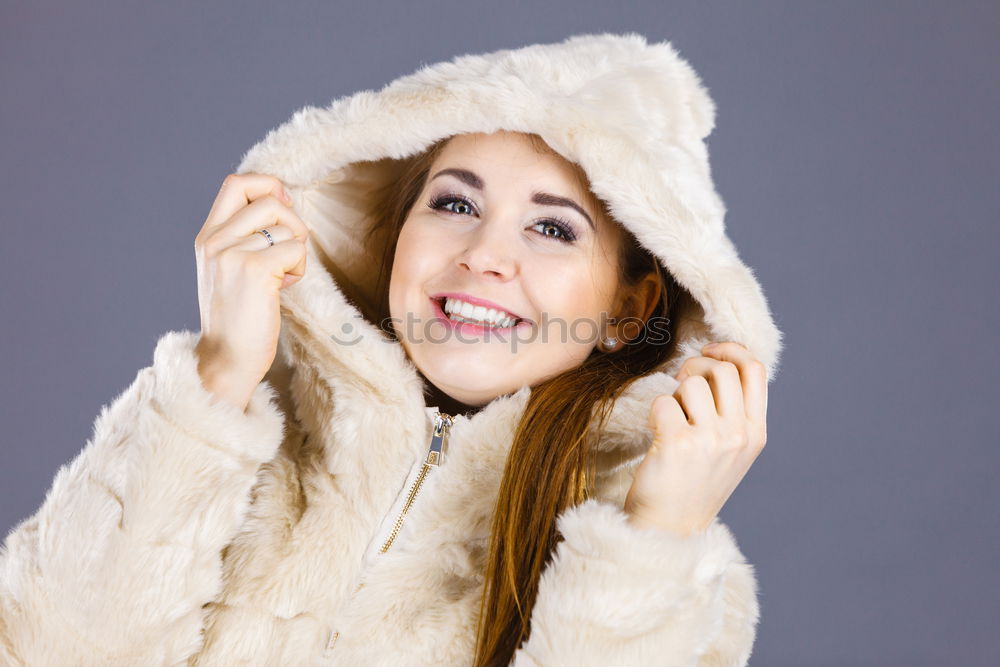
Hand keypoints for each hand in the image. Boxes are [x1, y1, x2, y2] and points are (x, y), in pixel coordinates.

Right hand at [193, 173, 309, 411]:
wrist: (226, 359)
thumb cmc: (238, 318)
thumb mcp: (230, 269)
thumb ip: (244, 237)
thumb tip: (283, 203)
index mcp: (208, 237)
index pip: (237, 182)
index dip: (268, 185)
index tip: (283, 208)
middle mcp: (215, 240)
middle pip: (270, 199)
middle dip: (292, 223)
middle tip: (288, 252)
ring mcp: (232, 254)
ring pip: (287, 225)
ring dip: (296, 250)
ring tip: (283, 277)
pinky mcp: (254, 270)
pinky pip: (295, 249)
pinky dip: (299, 269)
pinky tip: (285, 288)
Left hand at [623, 342, 768, 535]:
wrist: (671, 528)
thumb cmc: (694, 484)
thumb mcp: (731, 450)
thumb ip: (733, 412)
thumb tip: (719, 362)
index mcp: (756, 433)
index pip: (756, 370)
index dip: (731, 350)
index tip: (709, 351)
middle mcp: (738, 435)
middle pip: (722, 369)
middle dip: (695, 366)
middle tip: (680, 384)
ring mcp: (711, 439)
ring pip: (691, 382)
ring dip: (675, 394)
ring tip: (672, 420)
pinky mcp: (679, 443)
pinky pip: (663, 402)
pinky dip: (655, 412)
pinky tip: (657, 434)